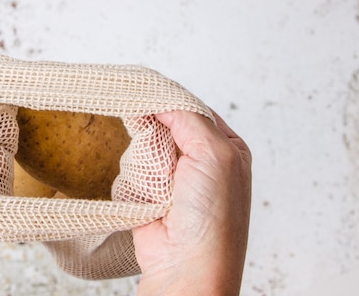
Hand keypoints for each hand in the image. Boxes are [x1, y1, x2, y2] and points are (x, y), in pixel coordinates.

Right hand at [133, 110, 251, 295]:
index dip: (170, 100)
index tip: (145, 90)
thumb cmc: (213, 217)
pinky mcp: (149, 192)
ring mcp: (174, 177)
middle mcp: (202, 160)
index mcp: (226, 147)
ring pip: (146, 145)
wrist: (186, 267)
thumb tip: (158, 98)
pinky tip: (146, 190)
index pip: (193, 109)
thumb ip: (188, 117)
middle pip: (166, 124)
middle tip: (152, 138)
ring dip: (146, 158)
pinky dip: (134, 175)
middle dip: (155, 129)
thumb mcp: (214, 153)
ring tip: (158, 181)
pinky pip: (132, 168)